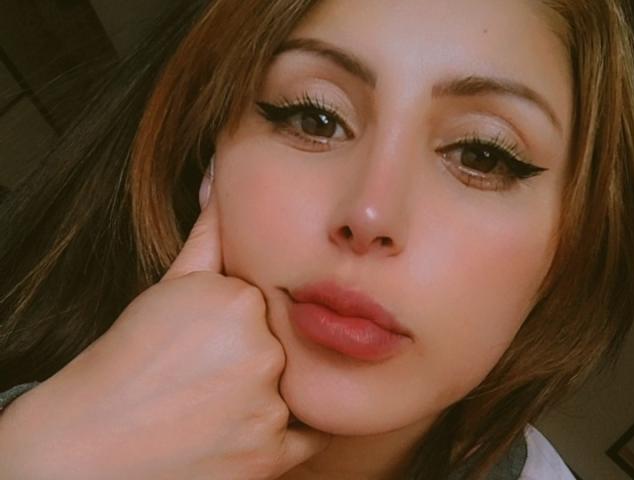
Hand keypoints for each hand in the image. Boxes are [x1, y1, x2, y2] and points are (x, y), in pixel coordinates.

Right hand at [0, 165, 329, 479]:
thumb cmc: (127, 360)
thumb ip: (208, 236)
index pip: (269, 305)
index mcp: (242, 303)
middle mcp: (264, 353)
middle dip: (258, 357)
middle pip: (282, 346)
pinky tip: (253, 425)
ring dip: (268, 394)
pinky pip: (308, 435)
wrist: (88, 443)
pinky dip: (290, 431)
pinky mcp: (270, 457)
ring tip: (218, 404)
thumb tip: (221, 179)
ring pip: (294, 389)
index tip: (215, 340)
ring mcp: (269, 409)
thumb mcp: (169, 287)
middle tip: (214, 375)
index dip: (244, 323)